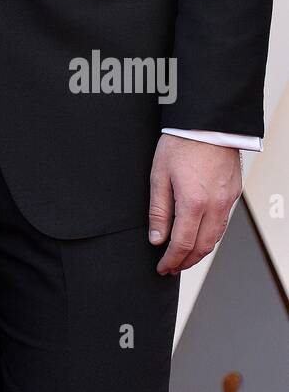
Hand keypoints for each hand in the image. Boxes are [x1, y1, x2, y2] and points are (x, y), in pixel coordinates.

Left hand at [148, 135, 241, 273]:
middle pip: (202, 247)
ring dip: (199, 252)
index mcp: (193, 202)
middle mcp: (214, 206)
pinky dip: (210, 236)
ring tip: (184, 256)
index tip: (162, 267)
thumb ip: (158, 210)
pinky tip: (199, 235)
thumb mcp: (159, 175)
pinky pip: (223, 223)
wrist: (208, 124)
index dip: (171, 260)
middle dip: (186, 262)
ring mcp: (227, 201)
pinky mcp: (233, 194)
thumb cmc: (181, 143)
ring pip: (215, 238)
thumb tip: (157, 238)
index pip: (182, 244)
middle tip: (171, 267)